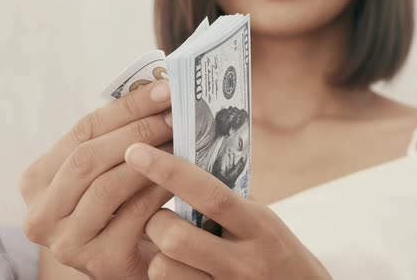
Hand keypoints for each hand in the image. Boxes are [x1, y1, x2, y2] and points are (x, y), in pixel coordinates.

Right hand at [20, 80, 177, 279]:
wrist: (131, 262)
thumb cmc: (119, 209)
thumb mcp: (105, 172)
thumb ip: (115, 140)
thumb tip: (157, 94)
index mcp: (36, 181)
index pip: (82, 130)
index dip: (126, 107)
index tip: (164, 89)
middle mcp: (40, 214)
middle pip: (88, 157)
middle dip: (138, 130)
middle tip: (176, 115)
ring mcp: (66, 242)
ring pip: (107, 186)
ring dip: (150, 160)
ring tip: (181, 142)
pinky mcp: (100, 262)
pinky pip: (133, 216)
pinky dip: (159, 191)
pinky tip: (180, 178)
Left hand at [124, 143, 332, 279]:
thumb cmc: (279, 254)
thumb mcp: (263, 222)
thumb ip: (228, 200)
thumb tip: (182, 164)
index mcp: (259, 226)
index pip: (210, 194)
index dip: (170, 171)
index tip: (137, 151)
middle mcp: (244, 261)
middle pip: (175, 237)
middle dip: (156, 222)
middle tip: (161, 220)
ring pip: (163, 269)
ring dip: (157, 255)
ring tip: (173, 252)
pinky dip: (168, 277)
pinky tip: (183, 271)